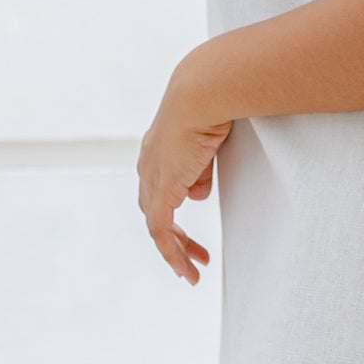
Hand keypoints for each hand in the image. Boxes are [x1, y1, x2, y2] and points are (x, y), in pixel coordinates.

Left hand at [138, 57, 232, 283]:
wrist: (203, 92)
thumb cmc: (214, 103)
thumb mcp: (210, 138)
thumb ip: (201, 167)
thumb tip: (198, 191)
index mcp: (158, 149)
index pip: (160, 188)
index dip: (174, 209)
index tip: (191, 225)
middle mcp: (149, 165)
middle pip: (154, 211)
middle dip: (174, 237)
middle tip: (193, 257)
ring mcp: (152, 178)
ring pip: (157, 226)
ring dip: (175, 250)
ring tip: (192, 271)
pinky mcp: (161, 190)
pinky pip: (161, 232)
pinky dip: (172, 253)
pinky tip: (187, 269)